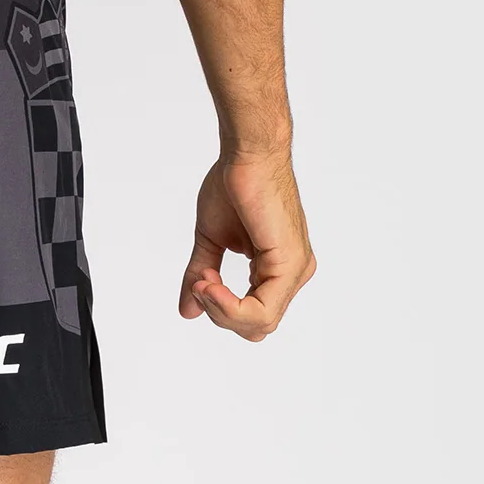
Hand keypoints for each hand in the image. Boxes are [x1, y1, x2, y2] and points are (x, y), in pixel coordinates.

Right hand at [178, 151, 314, 340]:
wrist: (247, 155)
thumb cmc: (234, 185)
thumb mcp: (211, 242)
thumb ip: (201, 278)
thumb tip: (188, 311)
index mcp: (277, 270)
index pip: (250, 317)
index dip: (218, 308)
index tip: (199, 279)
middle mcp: (292, 273)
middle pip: (255, 328)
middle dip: (219, 313)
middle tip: (199, 282)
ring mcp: (295, 270)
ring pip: (258, 325)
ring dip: (221, 309)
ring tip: (203, 280)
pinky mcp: (290, 264)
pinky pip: (260, 311)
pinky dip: (228, 305)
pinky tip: (210, 284)